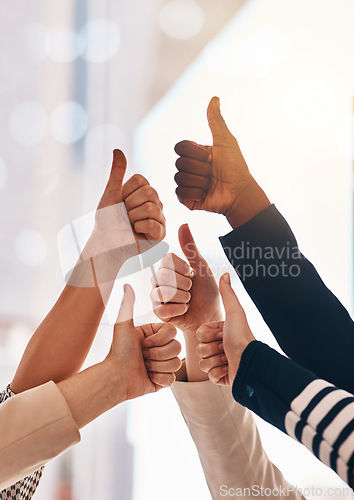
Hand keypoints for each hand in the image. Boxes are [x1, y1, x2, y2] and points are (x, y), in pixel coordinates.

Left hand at [73, 149, 165, 285]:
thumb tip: (117, 150)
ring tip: (130, 224)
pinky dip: (139, 228)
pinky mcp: (161, 233)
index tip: (121, 202)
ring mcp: (160, 217)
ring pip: (150, 208)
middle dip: (130, 205)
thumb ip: (117, 172)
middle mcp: (156, 202)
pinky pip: (153, 224)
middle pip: (149, 193)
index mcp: (145, 191)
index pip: (142, 181)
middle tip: (125, 215)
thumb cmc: (107, 219)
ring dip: (133, 217)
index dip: (126, 192)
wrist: (106, 242)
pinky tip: (136, 232)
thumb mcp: (111, 193)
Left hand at [106, 284, 181, 400]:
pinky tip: (148, 377)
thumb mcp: (123, 326)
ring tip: (144, 367)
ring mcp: (163, 364)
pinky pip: (172, 379)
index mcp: (154, 334)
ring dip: (158, 366)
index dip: (160, 339)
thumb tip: (127, 285)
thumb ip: (128, 305)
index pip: (172, 332)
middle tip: (143, 356)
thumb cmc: (119, 352)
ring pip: (176, 363)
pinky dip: (159, 379)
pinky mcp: (163, 380)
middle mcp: (160, 348)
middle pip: (177, 348)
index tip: (144, 343)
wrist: (116, 378)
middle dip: (158, 354)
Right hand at [151, 224, 220, 336]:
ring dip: (183, 297)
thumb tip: (183, 223)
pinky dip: (179, 309)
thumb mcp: (201, 266)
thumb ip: (190, 247)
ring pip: (163, 292)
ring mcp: (156, 296)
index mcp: (167, 268)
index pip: (166, 259)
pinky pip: (163, 309)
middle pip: (164, 275)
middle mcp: (158, 280)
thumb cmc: (206, 291)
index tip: (192, 274)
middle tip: (191, 289)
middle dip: (184, 284)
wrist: (210, 315)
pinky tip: (184, 310)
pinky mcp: (158, 313)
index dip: (183, 268)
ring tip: (188, 300)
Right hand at [174, 97, 269, 226]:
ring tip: (211, 184)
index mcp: (196, 154)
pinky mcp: (186, 199)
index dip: (195, 152)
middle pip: (179, 162)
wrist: (239, 193)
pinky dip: (195, 193)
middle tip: (213, 172)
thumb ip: (216, 120)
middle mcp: (190, 168)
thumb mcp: (225, 141)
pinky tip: (206, 194)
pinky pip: (179, 192)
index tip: (210, 156)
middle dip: (199, 168)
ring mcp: (187, 184)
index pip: (180, 147)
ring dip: (199, 181)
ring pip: (179, 177)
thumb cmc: (236, 167)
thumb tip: (214, 97)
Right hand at [197, 273, 255, 385]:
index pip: (199, 333)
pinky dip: (218, 373)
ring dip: (215, 361)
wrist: (249, 363)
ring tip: (228, 359)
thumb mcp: (234, 313)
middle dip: (212, 349)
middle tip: (225, 348)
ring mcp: (220, 362)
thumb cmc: (241, 337)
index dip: (209, 335)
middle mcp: (220, 346)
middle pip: (199, 348)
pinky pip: (209, 376)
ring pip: (202, 363)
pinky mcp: (221, 377)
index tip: (223, 335)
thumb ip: (227, 294)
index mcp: (221, 332)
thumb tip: (225, 274)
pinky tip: (228, 370)